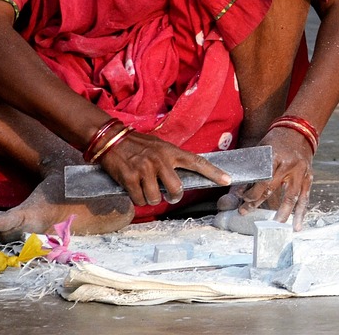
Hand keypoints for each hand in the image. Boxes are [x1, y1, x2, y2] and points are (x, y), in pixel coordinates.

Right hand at [98, 131, 231, 206]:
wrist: (111, 139)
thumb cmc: (138, 144)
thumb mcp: (160, 146)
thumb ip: (173, 159)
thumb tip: (186, 174)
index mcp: (171, 151)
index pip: (197, 162)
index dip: (213, 172)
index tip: (227, 180)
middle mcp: (160, 160)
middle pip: (177, 189)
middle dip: (174, 197)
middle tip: (170, 196)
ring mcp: (145, 170)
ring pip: (157, 198)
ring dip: (153, 200)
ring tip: (149, 192)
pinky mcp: (130, 178)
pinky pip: (139, 199)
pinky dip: (139, 200)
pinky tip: (136, 191)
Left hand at [217, 127, 313, 229]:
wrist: (299, 130)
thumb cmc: (277, 139)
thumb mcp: (263, 149)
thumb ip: (254, 167)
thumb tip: (241, 188)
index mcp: (276, 157)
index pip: (261, 180)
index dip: (250, 191)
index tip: (240, 197)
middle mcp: (290, 166)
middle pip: (272, 190)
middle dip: (256, 203)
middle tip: (244, 212)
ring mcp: (301, 172)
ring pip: (291, 197)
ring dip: (283, 213)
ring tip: (275, 226)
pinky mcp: (309, 177)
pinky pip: (305, 197)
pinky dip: (301, 212)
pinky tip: (296, 225)